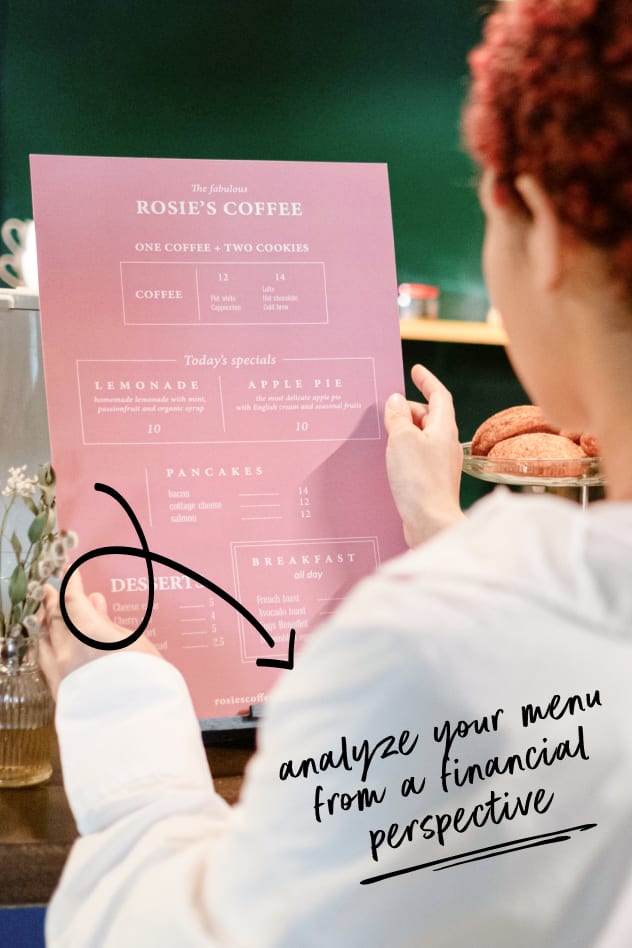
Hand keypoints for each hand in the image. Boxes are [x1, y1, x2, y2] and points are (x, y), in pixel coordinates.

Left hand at [39, 571, 160, 700]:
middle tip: (50, 589)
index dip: (69, 581)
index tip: (69, 570)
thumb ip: (109, 623)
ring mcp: (60, 672)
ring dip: (45, 624)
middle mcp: (67, 649)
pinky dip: (44, 646)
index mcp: (87, 631)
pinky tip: (47, 645)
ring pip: (44, 640)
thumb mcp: (135, 643)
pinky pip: (43, 661)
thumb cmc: (145, 680)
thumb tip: (95, 605)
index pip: (71, 599)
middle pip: (53, 618)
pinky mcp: (59, 691)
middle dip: (52, 601)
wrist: (136, 724)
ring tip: (47, 615)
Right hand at [384, 364, 464, 545]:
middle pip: (429, 416)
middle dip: (409, 409)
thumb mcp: (402, 439)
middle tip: (387, 410)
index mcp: (444, 428)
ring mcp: (440, 464)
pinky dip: (404, 451)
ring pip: (421, 438)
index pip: (439, 395)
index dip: (427, 381)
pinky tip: (390, 459)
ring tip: (384, 434)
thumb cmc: (419, 480)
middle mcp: (446, 444)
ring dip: (404, 432)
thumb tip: (396, 400)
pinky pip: (417, 457)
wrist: (431, 522)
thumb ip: (398, 417)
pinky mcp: (431, 481)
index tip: (415, 370)